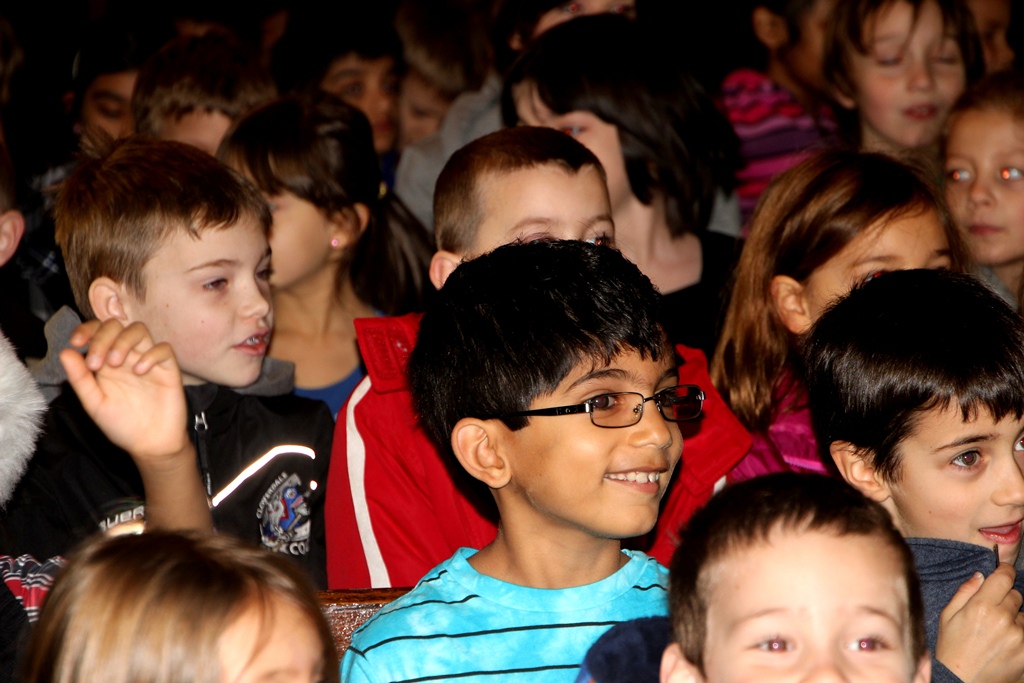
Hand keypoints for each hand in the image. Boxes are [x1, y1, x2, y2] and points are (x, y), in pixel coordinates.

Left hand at [60, 319, 188, 468]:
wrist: (149, 444)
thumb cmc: (122, 425)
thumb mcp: (94, 403)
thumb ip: (80, 379)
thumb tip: (66, 352)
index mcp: (108, 361)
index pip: (98, 330)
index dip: (86, 330)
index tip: (77, 343)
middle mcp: (128, 356)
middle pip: (117, 325)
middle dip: (103, 338)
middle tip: (97, 364)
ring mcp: (149, 361)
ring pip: (139, 330)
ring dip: (123, 342)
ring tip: (115, 364)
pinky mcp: (169, 369)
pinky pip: (163, 349)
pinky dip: (150, 355)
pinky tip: (139, 371)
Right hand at [936, 563, 1023, 682]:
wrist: (962, 682)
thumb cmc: (951, 649)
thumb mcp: (947, 616)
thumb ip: (965, 592)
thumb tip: (980, 575)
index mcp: (981, 606)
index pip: (1004, 578)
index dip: (1005, 571)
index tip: (1003, 572)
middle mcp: (1003, 619)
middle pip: (1016, 595)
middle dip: (1006, 599)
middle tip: (992, 612)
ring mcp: (1019, 636)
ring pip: (1023, 616)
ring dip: (1014, 619)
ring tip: (998, 633)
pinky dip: (1019, 635)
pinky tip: (1005, 644)